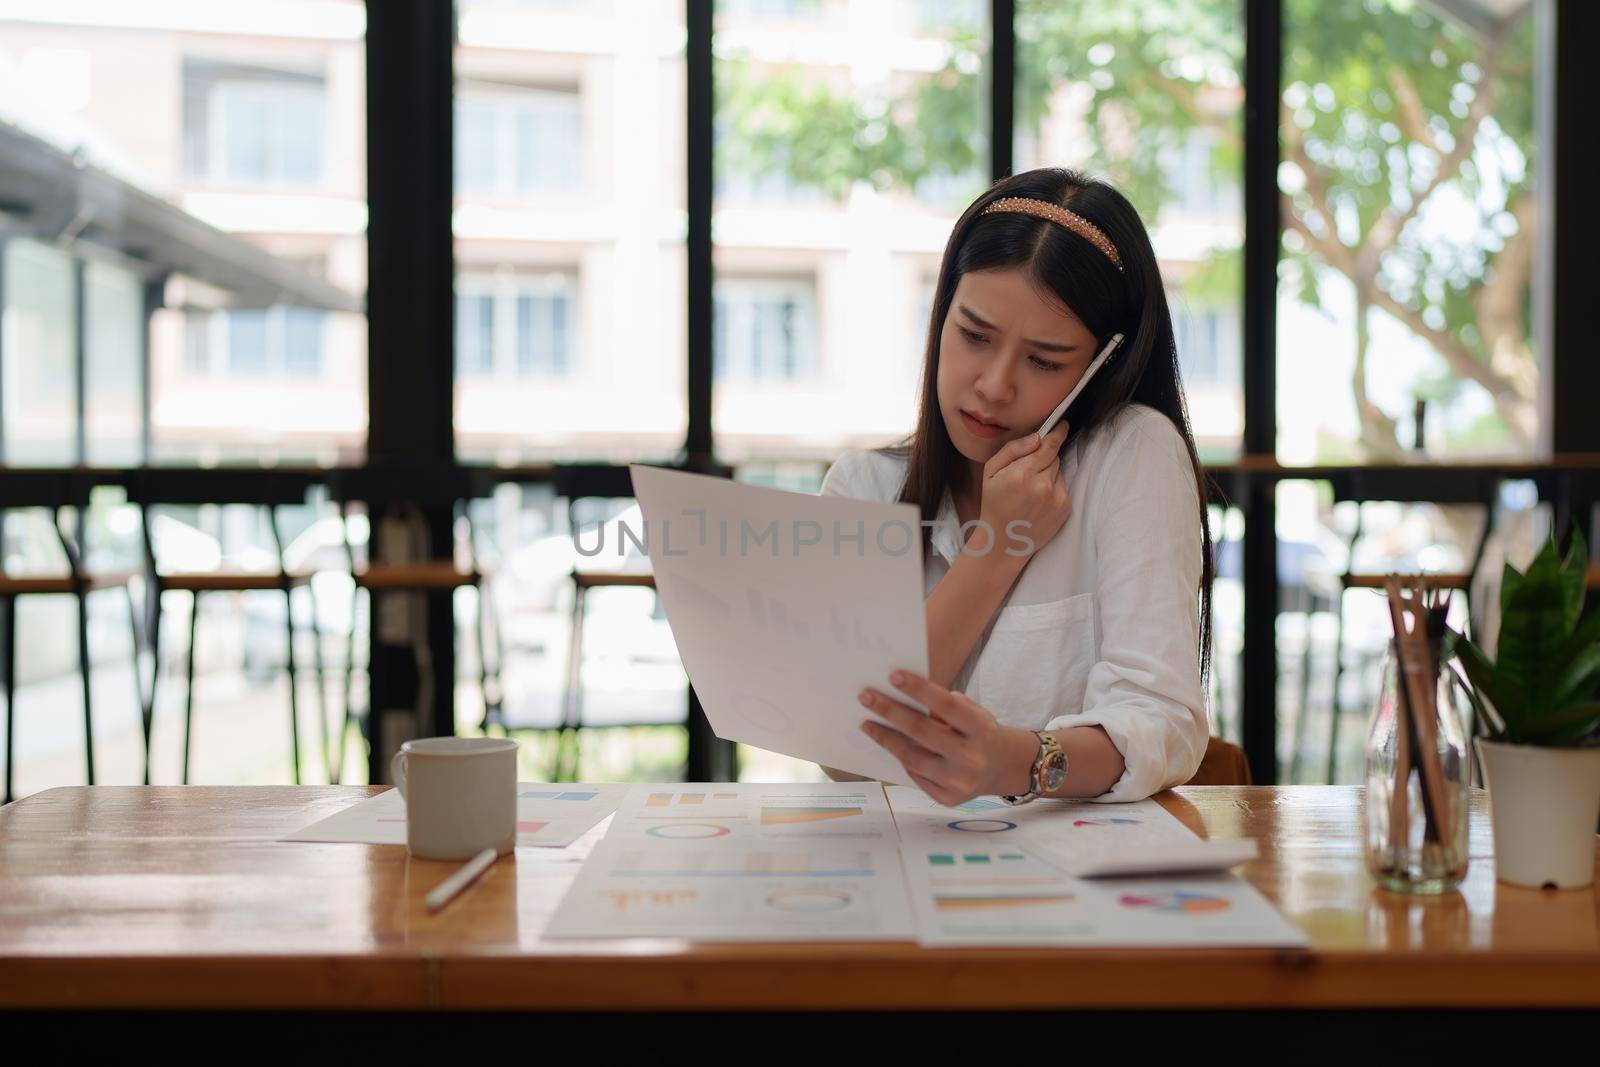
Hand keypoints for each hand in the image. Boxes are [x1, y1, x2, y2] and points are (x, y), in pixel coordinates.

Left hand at [857, 670, 1037, 805]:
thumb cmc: (981, 733)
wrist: (1003, 768)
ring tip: (867, 723)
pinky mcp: (948, 799)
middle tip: (865, 697)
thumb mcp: (975, 713)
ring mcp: (959, 782)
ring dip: (885, 738)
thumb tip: (904, 697)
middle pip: (922, 732)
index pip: (947, 706)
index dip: (919, 689)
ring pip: (913, 758)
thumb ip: (946, 706)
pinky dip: (901, 758)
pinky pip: (916, 776)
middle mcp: (972, 758)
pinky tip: (888, 744)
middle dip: (890, 712)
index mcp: (982, 730)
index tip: (893, 676)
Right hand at [976, 421, 1071, 557]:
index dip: (1057, 433)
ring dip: (1049, 475)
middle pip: (1054, 457)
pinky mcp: (1065, 508)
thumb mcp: (990, 472)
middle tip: (1027, 473)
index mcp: (1022, 474)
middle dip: (1044, 459)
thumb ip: (1013, 450)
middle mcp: (1042, 485)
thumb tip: (1037, 437)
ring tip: (1032, 491)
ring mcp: (1056, 498)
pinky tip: (1039, 501)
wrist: (1004, 541)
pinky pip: (1064, 487)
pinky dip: (1054, 489)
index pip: (1049, 445)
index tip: (1063, 425)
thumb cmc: (994, 504)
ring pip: (1059, 471)